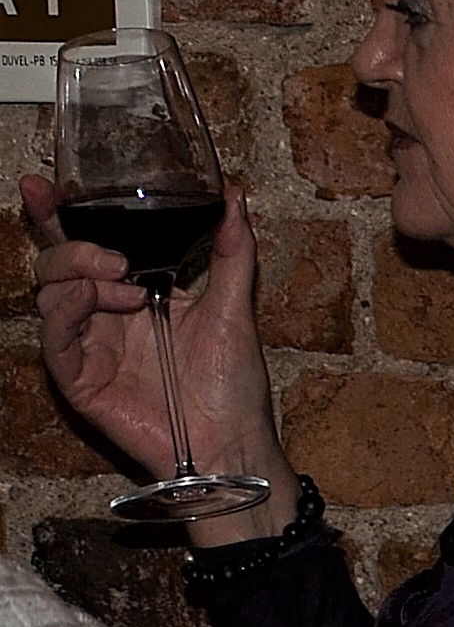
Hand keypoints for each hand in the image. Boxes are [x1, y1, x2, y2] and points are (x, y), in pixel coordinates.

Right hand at [19, 170, 293, 540]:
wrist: (232, 440)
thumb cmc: (233, 385)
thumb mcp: (235, 307)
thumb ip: (232, 252)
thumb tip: (234, 198)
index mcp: (134, 293)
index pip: (84, 246)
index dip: (58, 215)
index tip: (44, 186)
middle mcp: (104, 316)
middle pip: (55, 264)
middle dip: (72, 246)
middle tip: (115, 258)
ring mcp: (88, 347)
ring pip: (49, 294)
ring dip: (80, 277)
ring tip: (125, 288)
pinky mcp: (78, 379)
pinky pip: (53, 336)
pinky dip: (69, 310)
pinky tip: (99, 301)